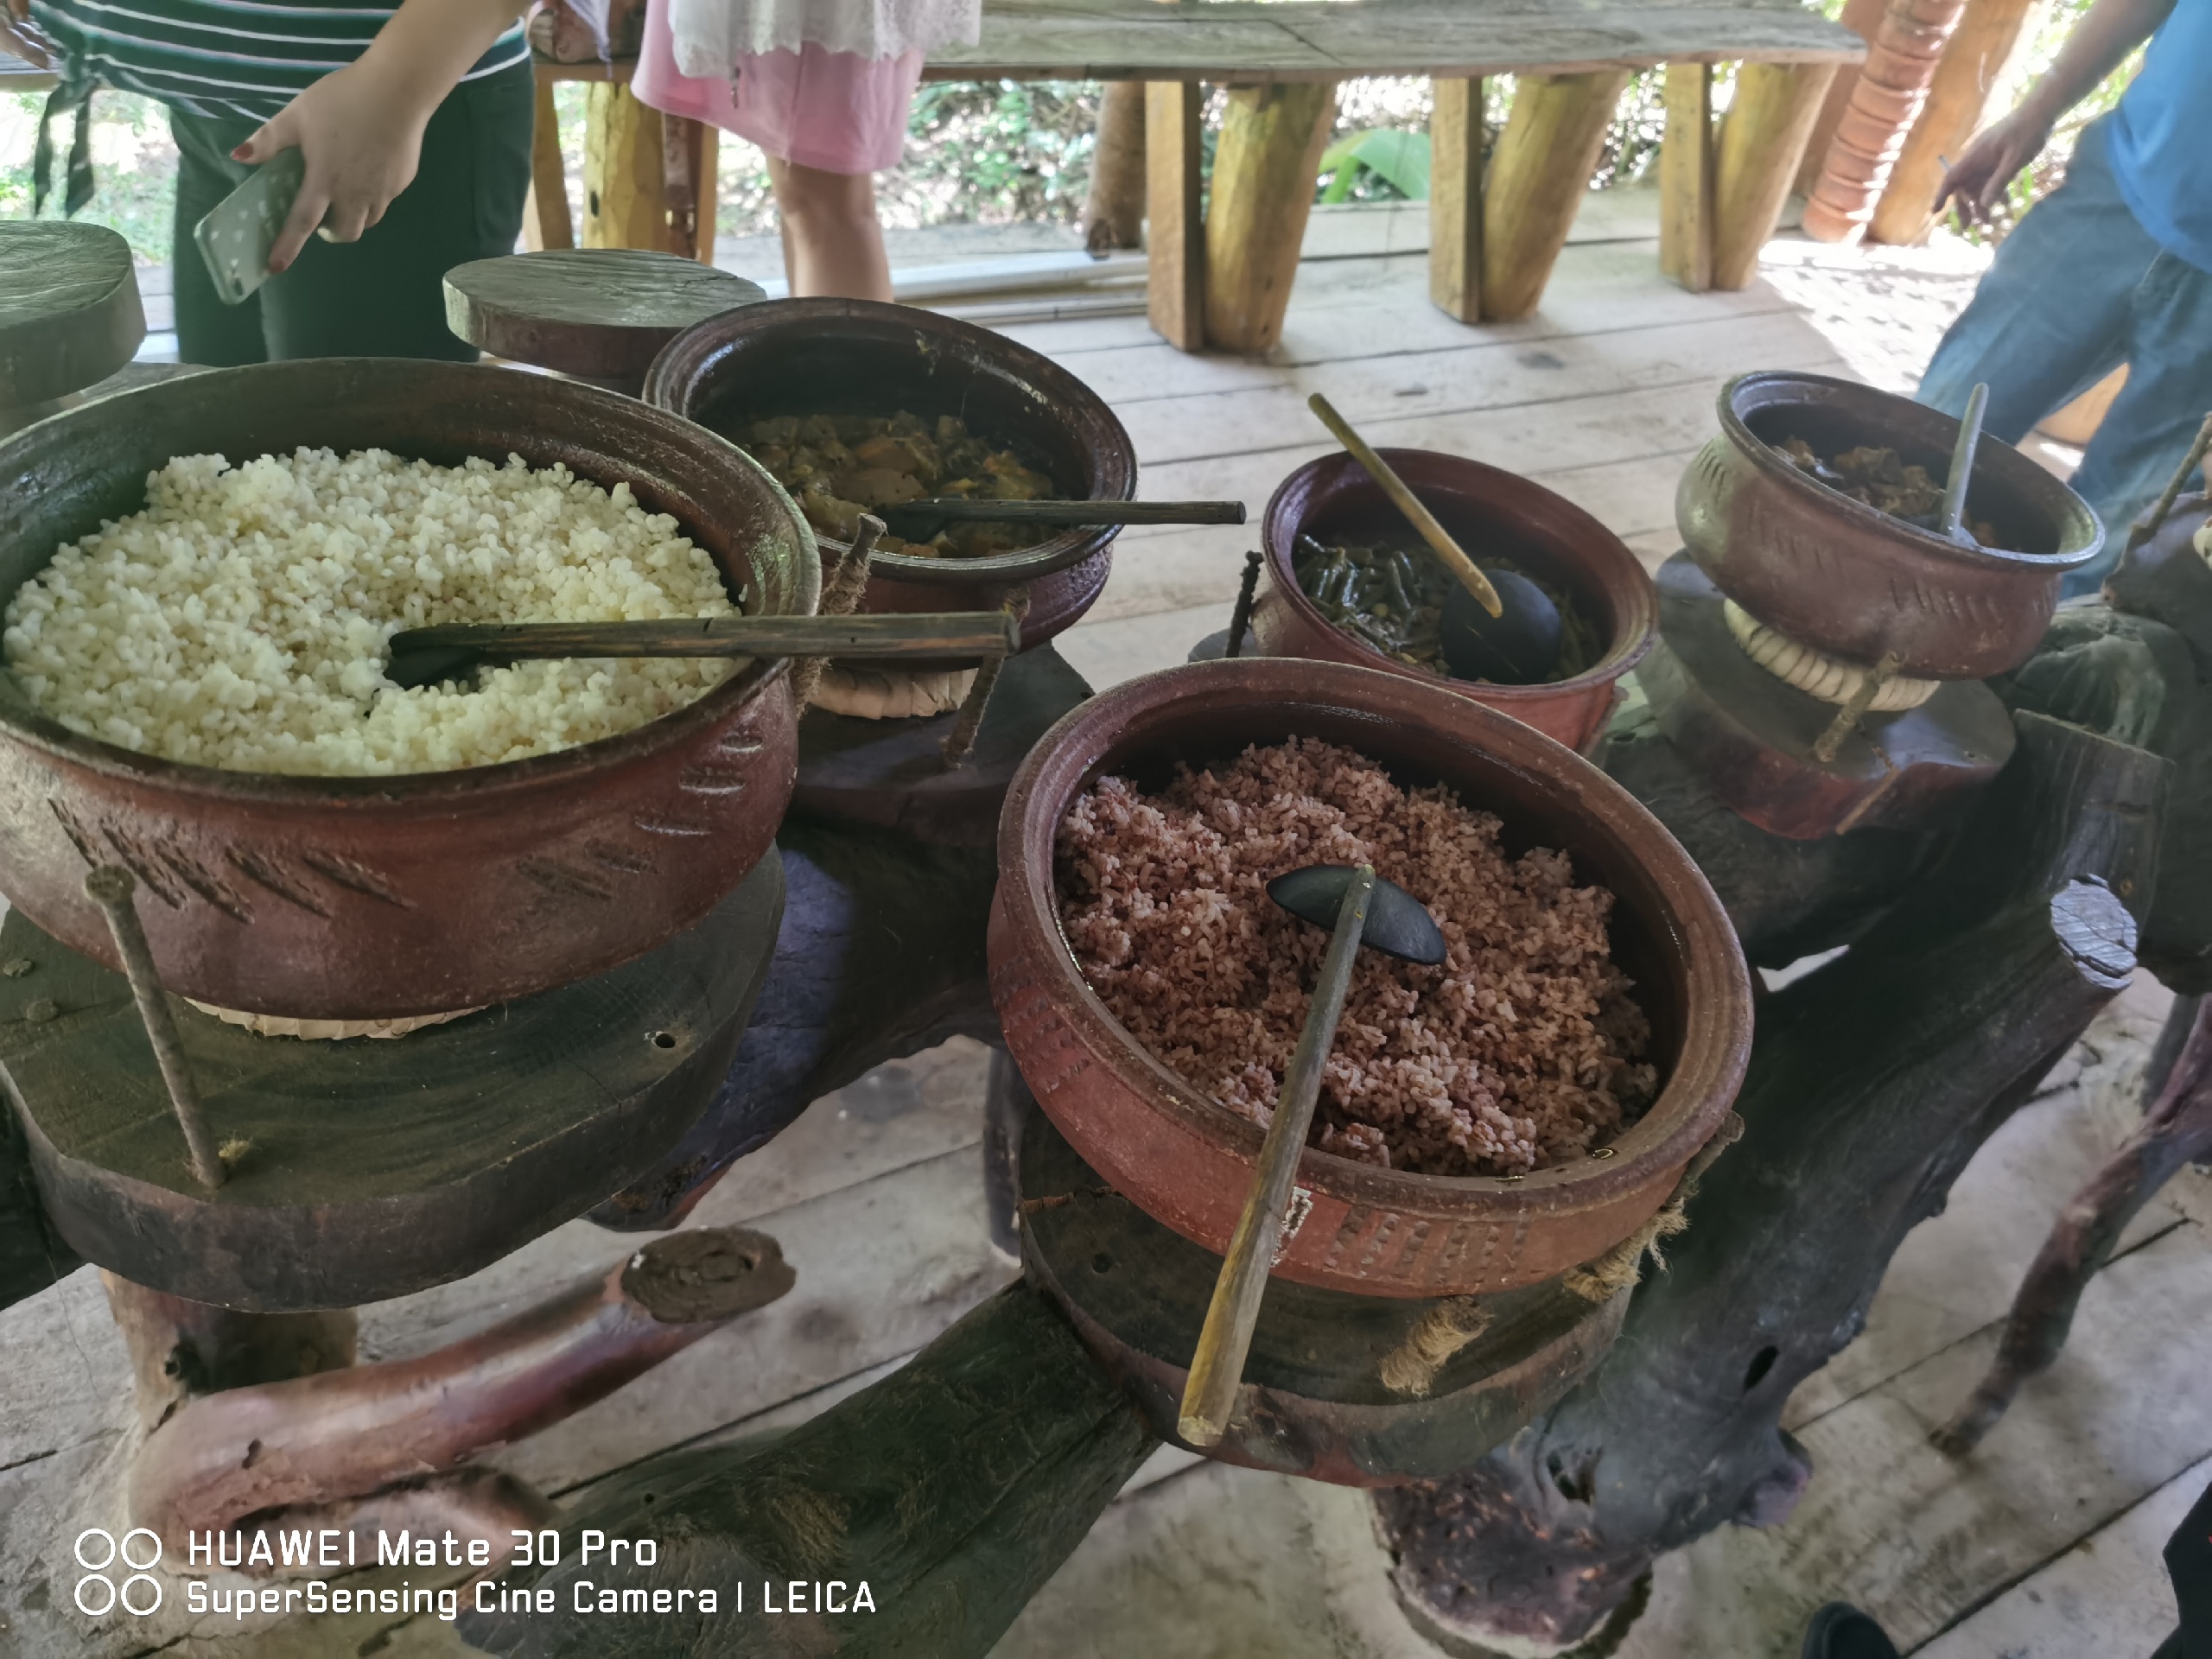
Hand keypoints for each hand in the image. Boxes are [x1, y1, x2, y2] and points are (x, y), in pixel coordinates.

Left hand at [231, 58, 436, 272]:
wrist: (397, 91)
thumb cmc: (343, 100)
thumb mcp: (298, 114)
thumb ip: (269, 139)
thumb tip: (238, 157)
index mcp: (325, 179)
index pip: (302, 222)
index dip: (288, 246)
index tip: (275, 269)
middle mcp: (355, 194)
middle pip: (346, 233)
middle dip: (333, 232)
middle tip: (325, 216)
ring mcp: (383, 191)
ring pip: (369, 221)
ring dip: (354, 217)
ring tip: (347, 194)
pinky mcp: (402, 182)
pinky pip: (386, 199)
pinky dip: (374, 196)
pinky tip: (371, 169)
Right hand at [1932, 106, 2052, 225]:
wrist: (2041, 113)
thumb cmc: (2026, 133)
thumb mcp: (2014, 160)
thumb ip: (1998, 182)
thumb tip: (1983, 205)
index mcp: (1974, 157)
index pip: (1951, 179)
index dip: (1942, 195)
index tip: (1935, 212)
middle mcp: (1977, 160)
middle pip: (1964, 187)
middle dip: (1965, 208)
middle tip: (1969, 228)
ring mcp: (1988, 160)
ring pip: (1978, 186)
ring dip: (1982, 203)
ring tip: (1989, 221)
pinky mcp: (1999, 159)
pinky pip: (1992, 180)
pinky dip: (1996, 193)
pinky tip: (2005, 204)